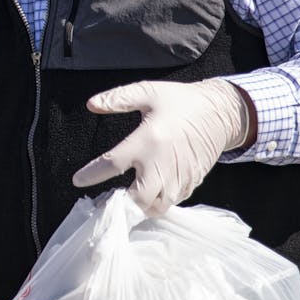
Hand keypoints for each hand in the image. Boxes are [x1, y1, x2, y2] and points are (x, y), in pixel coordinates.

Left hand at [72, 78, 253, 215]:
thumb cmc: (181, 101)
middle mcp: (162, 164)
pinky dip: (158, 203)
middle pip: (138, 198)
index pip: (112, 164)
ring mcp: (179, 177)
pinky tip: (149, 193)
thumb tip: (91, 104)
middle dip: (121, 202)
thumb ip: (118, 99)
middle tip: (109, 198)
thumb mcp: (148, 92)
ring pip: (156, 207)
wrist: (220, 112)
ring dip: (140, 207)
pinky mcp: (191, 183)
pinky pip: (172, 202)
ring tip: (128, 198)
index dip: (92, 175)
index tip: (78, 180)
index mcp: (147, 140)